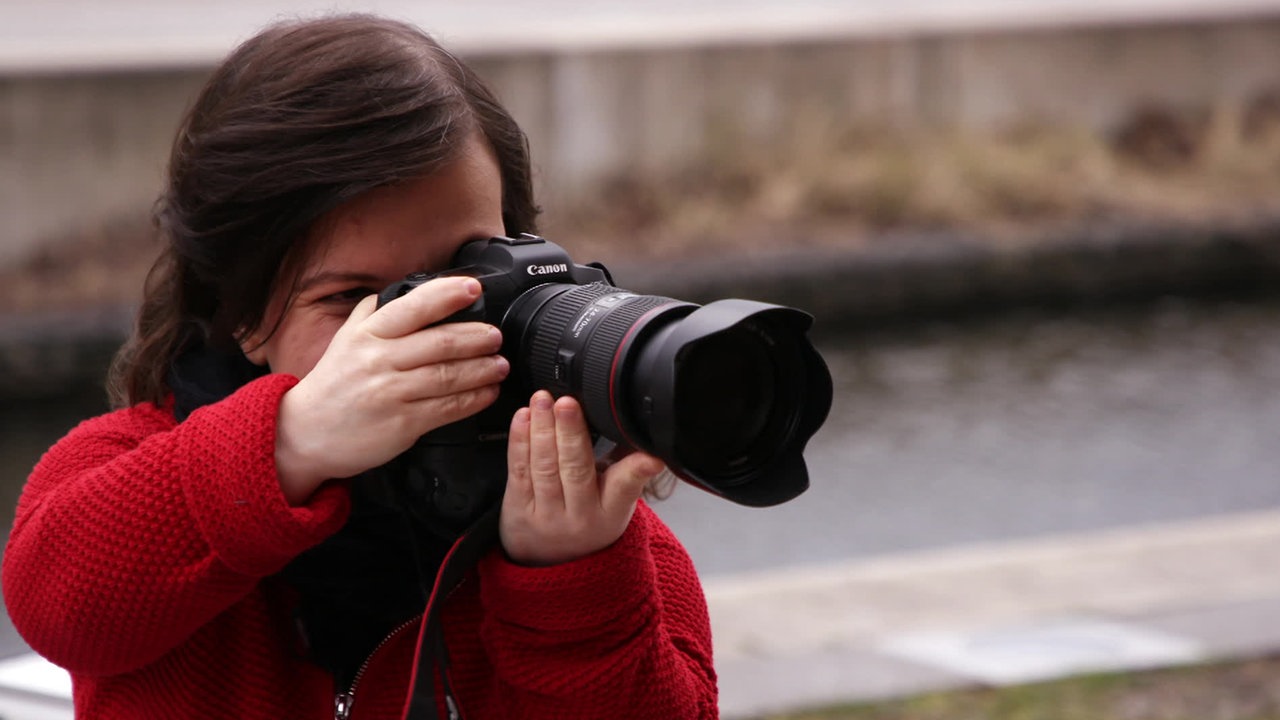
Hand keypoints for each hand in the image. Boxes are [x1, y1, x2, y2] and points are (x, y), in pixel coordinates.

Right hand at [275, 277, 508, 503]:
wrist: (306, 433)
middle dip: (478, 337)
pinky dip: (474, 399)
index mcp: (368, 335)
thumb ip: (371, 314)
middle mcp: (379, 360)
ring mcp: (391, 393)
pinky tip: (488, 392)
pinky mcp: (403, 423)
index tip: (473, 289)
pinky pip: (448, 408)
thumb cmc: (332, 385)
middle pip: (441, 343)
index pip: (413, 307)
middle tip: (495, 336)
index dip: (447, 295)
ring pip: (449, 376)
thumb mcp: (344, 340)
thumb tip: (400, 290)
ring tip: (499, 364)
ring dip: (483, 369)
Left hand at [500, 390, 664, 565]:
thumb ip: (627, 466)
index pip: (625, 487)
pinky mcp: (518, 509)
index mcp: (611, 512)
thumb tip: (641, 427)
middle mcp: (579, 516)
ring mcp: (546, 515)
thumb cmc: (588, 520)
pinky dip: (520, 441)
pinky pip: (519, 471)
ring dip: (542, 429)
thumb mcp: (616, 501)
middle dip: (571, 433)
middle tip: (567, 402)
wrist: (550, 563)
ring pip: (545, 467)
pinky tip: (523, 418)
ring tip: (542, 401)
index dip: (637, 469)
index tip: (650, 455)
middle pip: (576, 469)